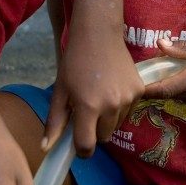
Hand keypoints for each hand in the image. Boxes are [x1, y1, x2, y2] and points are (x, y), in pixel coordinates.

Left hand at [45, 26, 143, 156]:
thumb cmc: (75, 62)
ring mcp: (128, 99)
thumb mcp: (60, 91)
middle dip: (94, 131)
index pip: (87, 146)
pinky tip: (112, 89)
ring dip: (108, 120)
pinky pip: (128, 111)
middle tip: (87, 112)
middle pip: (104, 137)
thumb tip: (45, 148)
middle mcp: (111, 106)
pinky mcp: (139, 91)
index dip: (81, 150)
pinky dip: (120, 107)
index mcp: (88, 107)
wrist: (99, 34)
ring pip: (117, 125)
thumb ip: (55, 122)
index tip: (78, 145)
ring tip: (99, 97)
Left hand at [142, 37, 185, 111]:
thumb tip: (159, 43)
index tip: (129, 82)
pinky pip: (184, 96)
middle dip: (153, 82)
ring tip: (164, 68)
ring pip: (174, 94)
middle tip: (145, 67)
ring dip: (167, 83)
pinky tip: (184, 75)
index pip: (161, 89)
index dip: (143, 89)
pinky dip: (179, 87)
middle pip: (164, 91)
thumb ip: (185, 49)